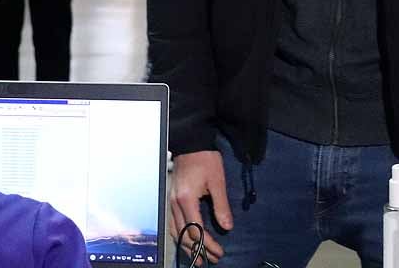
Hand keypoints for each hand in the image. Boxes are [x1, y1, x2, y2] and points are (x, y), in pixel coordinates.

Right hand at [169, 151, 232, 265]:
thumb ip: (221, 206)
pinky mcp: (172, 198)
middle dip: (198, 250)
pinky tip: (186, 240)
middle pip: (184, 235)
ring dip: (187, 246)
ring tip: (198, 257)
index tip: (220, 252)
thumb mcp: (217, 182)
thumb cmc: (205, 159)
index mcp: (186, 200)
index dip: (208, 245)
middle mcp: (174, 203)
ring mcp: (171, 201)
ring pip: (175, 231)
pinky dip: (180, 235)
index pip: (196, 231)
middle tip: (212, 259)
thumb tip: (227, 227)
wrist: (191, 142)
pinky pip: (173, 223)